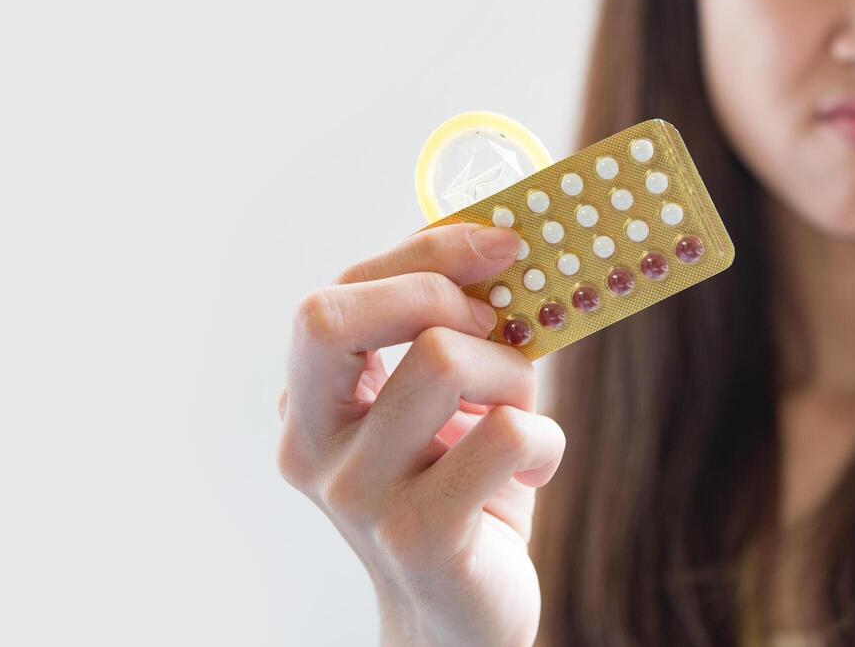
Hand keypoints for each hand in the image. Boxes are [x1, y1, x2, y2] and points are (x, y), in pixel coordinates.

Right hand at [277, 223, 563, 646]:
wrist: (461, 619)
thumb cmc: (460, 490)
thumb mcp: (444, 402)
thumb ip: (451, 329)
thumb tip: (502, 245)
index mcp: (309, 404)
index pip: (335, 296)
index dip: (423, 255)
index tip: (501, 246)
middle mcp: (311, 447)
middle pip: (337, 317)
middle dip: (437, 293)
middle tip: (496, 327)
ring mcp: (357, 497)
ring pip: (444, 360)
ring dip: (512, 375)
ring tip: (518, 417)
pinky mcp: (418, 537)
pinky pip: (507, 434)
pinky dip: (545, 441)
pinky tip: (533, 472)